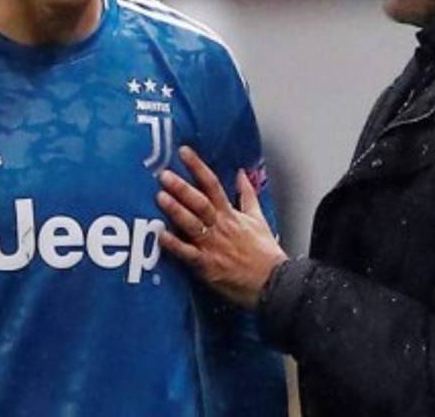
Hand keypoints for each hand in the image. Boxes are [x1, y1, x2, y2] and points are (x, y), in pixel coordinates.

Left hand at [156, 146, 287, 308]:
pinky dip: (174, 245)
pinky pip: (188, 253)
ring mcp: (213, 246)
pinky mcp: (208, 265)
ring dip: (176, 210)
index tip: (184, 152)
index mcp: (231, 214)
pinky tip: (161, 235)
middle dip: (182, 187)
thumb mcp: (258, 218)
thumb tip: (241, 174)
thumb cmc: (265, 252)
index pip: (212, 184)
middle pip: (199, 202)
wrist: (273, 282)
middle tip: (164, 175)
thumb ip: (247, 195)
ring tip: (160, 197)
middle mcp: (220, 226)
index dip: (197, 167)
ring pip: (192, 224)